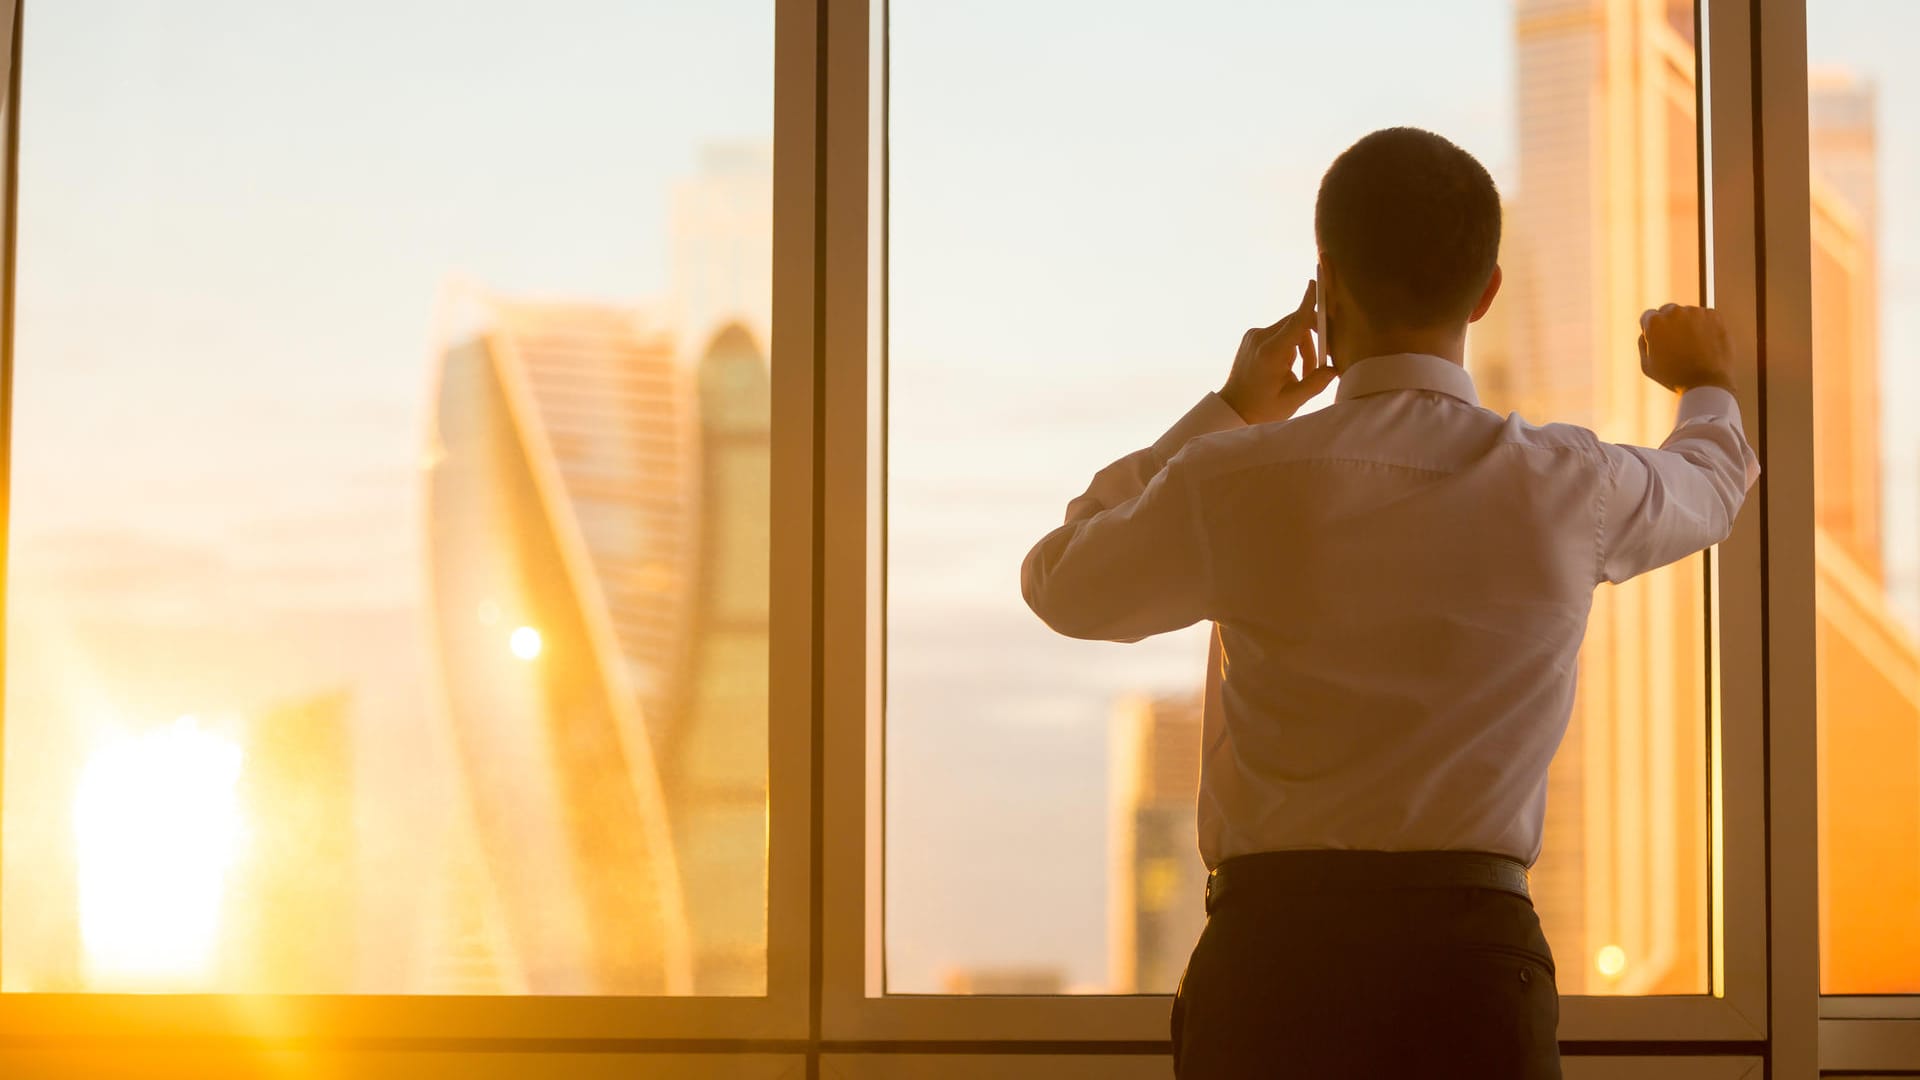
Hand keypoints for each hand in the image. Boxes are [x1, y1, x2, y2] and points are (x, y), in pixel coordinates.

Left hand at [1219, 280, 1335, 424]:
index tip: (1316, 284)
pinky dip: (1289, 346)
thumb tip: (1335, 368)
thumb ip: (1316, 382)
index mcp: (1270, 352)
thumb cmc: (1261, 408)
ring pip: (1290, 329)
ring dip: (1301, 347)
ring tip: (1301, 374)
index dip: (1309, 302)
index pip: (1296, 321)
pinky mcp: (1251, 337)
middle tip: (1317, 367)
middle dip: (1312, 342)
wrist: (1232, 409)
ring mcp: (1253, 335)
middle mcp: (1260, 338)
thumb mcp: (1292, 400)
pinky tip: (1287, 368)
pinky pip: (1279, 333)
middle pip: (1297, 325)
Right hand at [1639, 303, 1735, 393]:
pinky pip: (1705, 317)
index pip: (1648, 316)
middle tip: (1676, 344)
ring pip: (1688, 314)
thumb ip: (1643, 343)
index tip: (1659, 340)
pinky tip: (1704, 343)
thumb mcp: (1647, 365)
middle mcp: (1675, 312)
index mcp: (1655, 322)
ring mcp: (1696, 312)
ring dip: (1688, 324)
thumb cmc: (1674, 377)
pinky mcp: (1714, 316)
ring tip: (1692, 347)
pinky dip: (1704, 326)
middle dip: (1670, 324)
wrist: (1706, 382)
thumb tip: (1646, 332)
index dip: (1651, 330)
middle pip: (1668, 311)